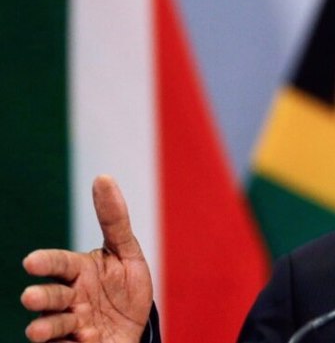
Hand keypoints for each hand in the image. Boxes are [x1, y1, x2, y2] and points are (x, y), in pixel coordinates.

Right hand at [21, 175, 152, 342]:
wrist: (134, 330)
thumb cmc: (125, 289)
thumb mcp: (127, 253)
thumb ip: (115, 220)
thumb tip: (103, 177)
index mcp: (79, 272)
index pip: (60, 264)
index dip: (46, 263)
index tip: (31, 262)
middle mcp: (70, 298)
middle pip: (52, 297)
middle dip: (41, 298)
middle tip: (30, 298)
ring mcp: (71, 325)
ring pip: (52, 325)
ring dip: (44, 327)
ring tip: (38, 332)